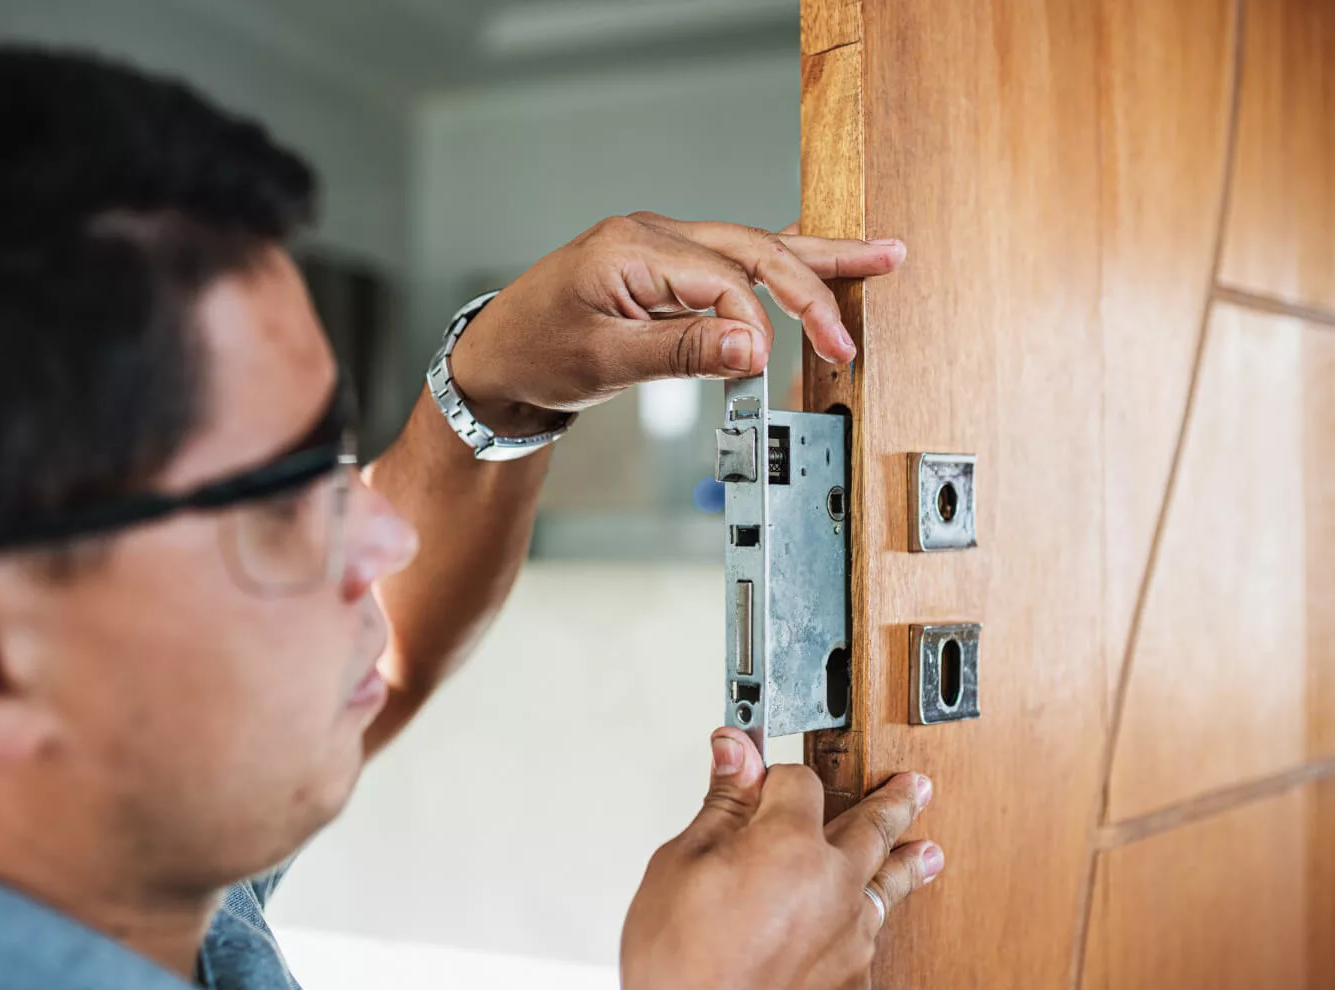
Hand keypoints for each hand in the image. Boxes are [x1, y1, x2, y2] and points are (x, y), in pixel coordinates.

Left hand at [447, 212, 905, 433]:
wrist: (494, 357)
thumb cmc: (534, 356)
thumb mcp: (604, 362)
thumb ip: (681, 352)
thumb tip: (753, 348)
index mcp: (632, 248)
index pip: (723, 280)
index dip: (754, 328)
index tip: (766, 372)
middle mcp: (651, 234)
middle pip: (753, 249)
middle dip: (812, 287)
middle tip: (850, 333)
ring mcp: (659, 244)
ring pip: (752, 246)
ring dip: (813, 261)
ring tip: (878, 256)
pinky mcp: (663, 264)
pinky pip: (732, 258)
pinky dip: (778, 262)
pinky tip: (820, 253)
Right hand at [621, 728, 941, 989]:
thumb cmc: (677, 964)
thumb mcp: (680, 865)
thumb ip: (722, 805)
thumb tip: (735, 751)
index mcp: (788, 844)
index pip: (799, 780)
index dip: (774, 773)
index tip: (761, 771)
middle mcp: (832, 885)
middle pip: (871, 826)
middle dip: (891, 801)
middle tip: (912, 787)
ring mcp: (849, 937)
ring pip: (886, 885)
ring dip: (906, 863)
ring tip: (927, 852)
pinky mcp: (852, 983)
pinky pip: (871, 939)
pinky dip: (870, 924)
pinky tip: (871, 924)